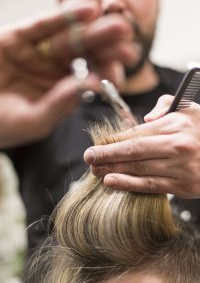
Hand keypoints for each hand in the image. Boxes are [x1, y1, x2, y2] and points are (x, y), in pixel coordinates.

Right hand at [0, 1, 135, 147]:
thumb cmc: (1, 125)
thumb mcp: (32, 121)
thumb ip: (59, 104)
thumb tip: (90, 84)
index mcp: (62, 93)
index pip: (89, 80)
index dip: (106, 73)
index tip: (123, 68)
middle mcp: (54, 71)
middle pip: (85, 57)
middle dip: (107, 48)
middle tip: (128, 40)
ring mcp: (38, 53)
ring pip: (69, 39)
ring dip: (94, 30)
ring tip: (118, 24)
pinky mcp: (19, 38)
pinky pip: (42, 26)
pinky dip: (62, 17)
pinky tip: (87, 10)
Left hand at [84, 95, 199, 198]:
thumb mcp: (190, 109)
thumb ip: (166, 105)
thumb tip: (146, 118)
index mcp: (175, 125)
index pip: (137, 132)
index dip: (115, 139)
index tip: (99, 142)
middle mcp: (176, 146)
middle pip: (133, 151)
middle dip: (106, 154)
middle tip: (88, 157)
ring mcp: (179, 168)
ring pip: (138, 169)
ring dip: (113, 170)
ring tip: (94, 170)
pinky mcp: (182, 186)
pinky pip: (150, 185)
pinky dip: (128, 184)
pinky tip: (111, 182)